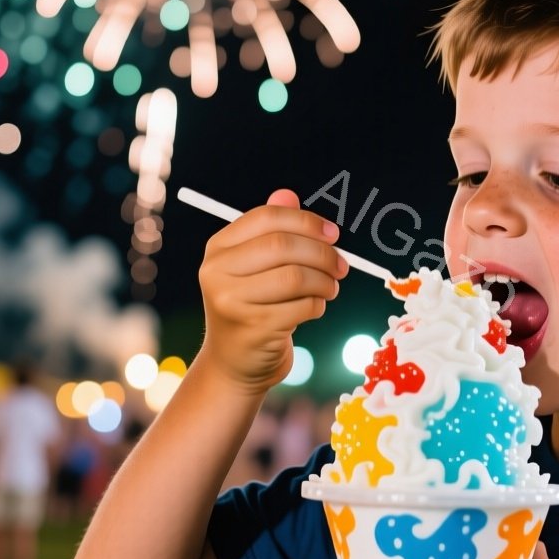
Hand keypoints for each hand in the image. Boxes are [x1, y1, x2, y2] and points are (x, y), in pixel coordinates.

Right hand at [195, 189, 347, 394]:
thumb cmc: (252, 307)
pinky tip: (314, 308)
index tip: (333, 233)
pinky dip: (317, 305)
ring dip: (324, 282)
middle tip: (341, 265)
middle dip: (322, 253)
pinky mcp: (252, 328)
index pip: (266, 218)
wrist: (234, 363)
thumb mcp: (255, 268)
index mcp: (218, 249)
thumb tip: (287, 195)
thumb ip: (271, 231)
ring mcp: (231, 302)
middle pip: (283, 246)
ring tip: (330, 288)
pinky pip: (301, 307)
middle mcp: (217, 272)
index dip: (306, 221)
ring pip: (296, 277)